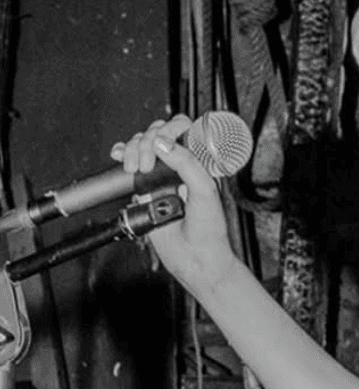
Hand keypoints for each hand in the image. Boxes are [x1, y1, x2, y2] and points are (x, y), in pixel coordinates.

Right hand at [110, 114, 236, 296]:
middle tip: (147, 164)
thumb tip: (162, 143)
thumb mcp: (204, 190)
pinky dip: (123, 155)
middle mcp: (179, 166)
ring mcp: (161, 178)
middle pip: (158, 135)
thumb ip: (186, 164)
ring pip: (142, 147)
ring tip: (135, 168)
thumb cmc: (209, 228)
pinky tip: (119, 156)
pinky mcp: (144, 191)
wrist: (195, 259)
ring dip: (133, 149)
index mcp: (199, 162)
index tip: (161, 141)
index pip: (183, 131)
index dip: (169, 129)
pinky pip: (131, 166)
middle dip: (147, 141)